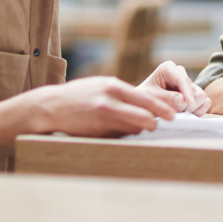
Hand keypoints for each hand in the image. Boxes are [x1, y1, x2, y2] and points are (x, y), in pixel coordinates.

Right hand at [29, 76, 177, 136]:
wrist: (50, 107)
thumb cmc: (78, 97)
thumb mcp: (100, 86)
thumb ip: (121, 94)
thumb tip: (145, 107)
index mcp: (114, 86)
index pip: (146, 98)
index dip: (162, 108)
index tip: (172, 115)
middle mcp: (111, 99)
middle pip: (145, 114)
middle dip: (156, 121)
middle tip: (162, 125)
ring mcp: (103, 115)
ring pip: (134, 127)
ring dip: (139, 129)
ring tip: (136, 128)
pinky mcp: (96, 129)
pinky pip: (119, 135)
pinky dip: (123, 135)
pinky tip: (117, 132)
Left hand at [138, 60, 211, 115]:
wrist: (144, 105)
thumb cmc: (144, 99)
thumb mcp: (149, 98)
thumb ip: (165, 99)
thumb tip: (183, 101)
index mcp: (168, 69)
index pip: (183, 80)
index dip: (188, 92)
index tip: (190, 104)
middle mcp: (180, 74)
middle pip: (196, 91)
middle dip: (187, 105)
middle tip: (173, 111)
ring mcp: (189, 84)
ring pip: (202, 98)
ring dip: (192, 109)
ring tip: (177, 112)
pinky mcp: (194, 94)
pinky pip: (205, 103)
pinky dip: (198, 111)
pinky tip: (186, 113)